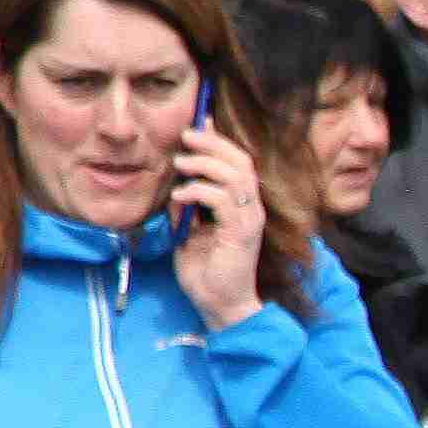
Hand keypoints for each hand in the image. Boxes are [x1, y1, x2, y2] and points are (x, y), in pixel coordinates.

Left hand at [167, 122, 267, 327]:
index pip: (237, 163)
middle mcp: (250, 209)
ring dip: (205, 164)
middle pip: (241, 161)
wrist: (220, 305)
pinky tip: (181, 196)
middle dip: (213, 143)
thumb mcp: (189, 233)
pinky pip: (223, 200)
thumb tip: (177, 188)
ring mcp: (248, 220)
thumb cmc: (207, 272)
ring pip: (236, 176)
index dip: (219, 140)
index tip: (198, 123)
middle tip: (187, 134)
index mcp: (240, 206)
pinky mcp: (241, 233)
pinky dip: (199, 191)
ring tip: (181, 164)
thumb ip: (186, 210)